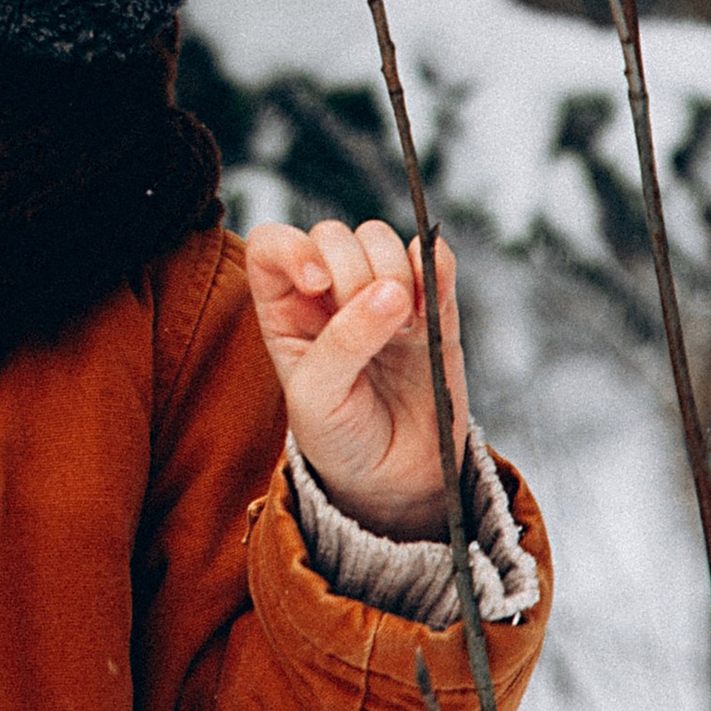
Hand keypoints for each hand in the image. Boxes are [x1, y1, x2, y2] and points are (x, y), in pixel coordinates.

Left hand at [243, 215, 470, 542]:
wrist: (394, 475)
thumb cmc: (338, 436)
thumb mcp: (317, 398)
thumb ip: (343, 342)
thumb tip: (390, 291)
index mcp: (284, 307)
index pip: (273, 243)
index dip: (293, 248)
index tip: (317, 284)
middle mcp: (328, 290)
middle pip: (334, 235)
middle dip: (353, 273)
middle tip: (369, 328)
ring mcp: (379, 292)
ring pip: (380, 238)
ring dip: (394, 273)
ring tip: (402, 327)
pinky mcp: (430, 302)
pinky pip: (435, 257)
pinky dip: (437, 267)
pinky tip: (429, 307)